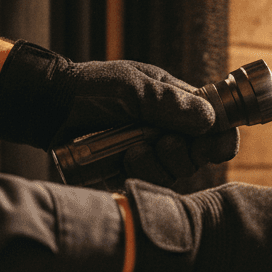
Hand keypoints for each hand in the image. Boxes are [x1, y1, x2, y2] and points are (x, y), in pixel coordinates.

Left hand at [0, 42, 237, 186]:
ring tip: (133, 149)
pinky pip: (148, 185)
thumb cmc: (93, 88)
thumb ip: (170, 103)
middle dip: (185, 154)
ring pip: (175, 173)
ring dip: (158, 163)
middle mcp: (169, 131)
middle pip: (199, 156)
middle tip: (164, 142)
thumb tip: (210, 119)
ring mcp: (150, 153)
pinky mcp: (130, 172)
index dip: (221, 139)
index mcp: (178, 106)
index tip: (213, 145)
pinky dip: (140, 175)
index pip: (217, 126)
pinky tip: (124, 160)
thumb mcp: (133, 87)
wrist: (49, 106)